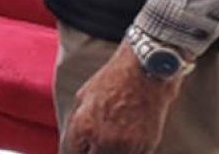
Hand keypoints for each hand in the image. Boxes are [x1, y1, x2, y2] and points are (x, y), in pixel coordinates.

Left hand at [63, 44, 180, 153]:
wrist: (145, 73)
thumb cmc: (113, 81)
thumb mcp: (83, 99)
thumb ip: (77, 124)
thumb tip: (76, 142)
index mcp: (83, 128)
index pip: (73, 153)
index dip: (78, 151)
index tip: (84, 147)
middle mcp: (103, 142)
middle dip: (92, 151)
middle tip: (95, 144)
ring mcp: (126, 147)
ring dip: (110, 151)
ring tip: (113, 141)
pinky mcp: (145, 147)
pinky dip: (128, 151)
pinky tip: (127, 142)